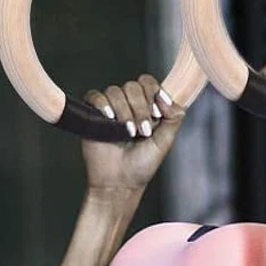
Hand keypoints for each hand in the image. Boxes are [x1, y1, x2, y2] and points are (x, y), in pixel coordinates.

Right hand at [81, 74, 185, 194]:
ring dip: (125, 112)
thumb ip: (173, 118)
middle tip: (144, 131)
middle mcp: (128, 105)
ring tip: (129, 133)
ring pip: (115, 91)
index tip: (158, 112)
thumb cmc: (143, 164)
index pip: (148, 83)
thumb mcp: (165, 141)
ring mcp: (110, 109)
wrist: (120, 182)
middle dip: (140, 108)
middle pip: (133, 86)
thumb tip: (167, 99)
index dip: (153, 93)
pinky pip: (95, 97)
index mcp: (147, 107)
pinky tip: (110, 118)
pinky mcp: (92, 114)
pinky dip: (103, 104)